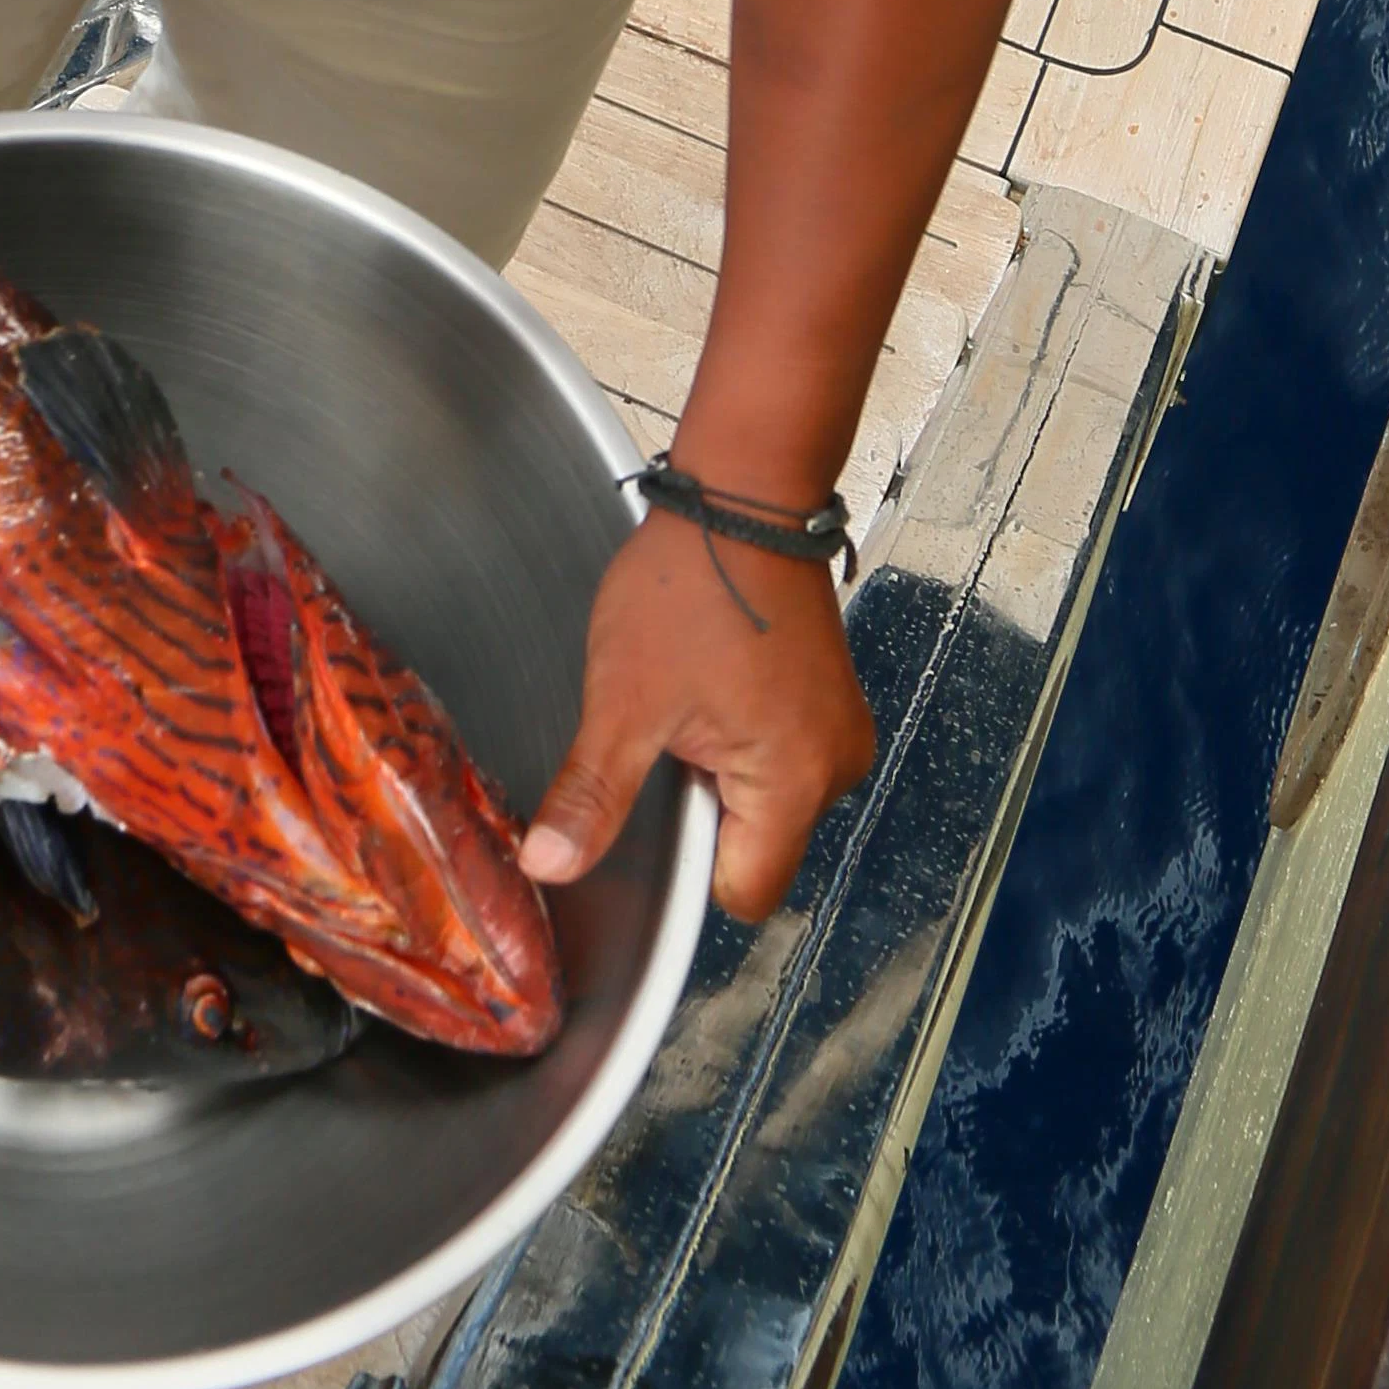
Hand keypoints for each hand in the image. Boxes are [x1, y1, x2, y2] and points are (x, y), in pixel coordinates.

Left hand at [520, 501, 875, 919]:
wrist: (740, 495)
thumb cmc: (691, 586)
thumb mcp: (624, 700)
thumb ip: (592, 796)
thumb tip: (551, 866)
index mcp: (797, 783)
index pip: (745, 893)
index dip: (690, 862)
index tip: (660, 797)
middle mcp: (835, 767)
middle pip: (757, 848)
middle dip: (702, 806)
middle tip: (671, 731)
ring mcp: (838, 731)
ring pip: (764, 801)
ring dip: (720, 770)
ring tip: (692, 699)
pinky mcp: (829, 701)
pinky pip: (779, 757)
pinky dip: (741, 740)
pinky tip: (713, 687)